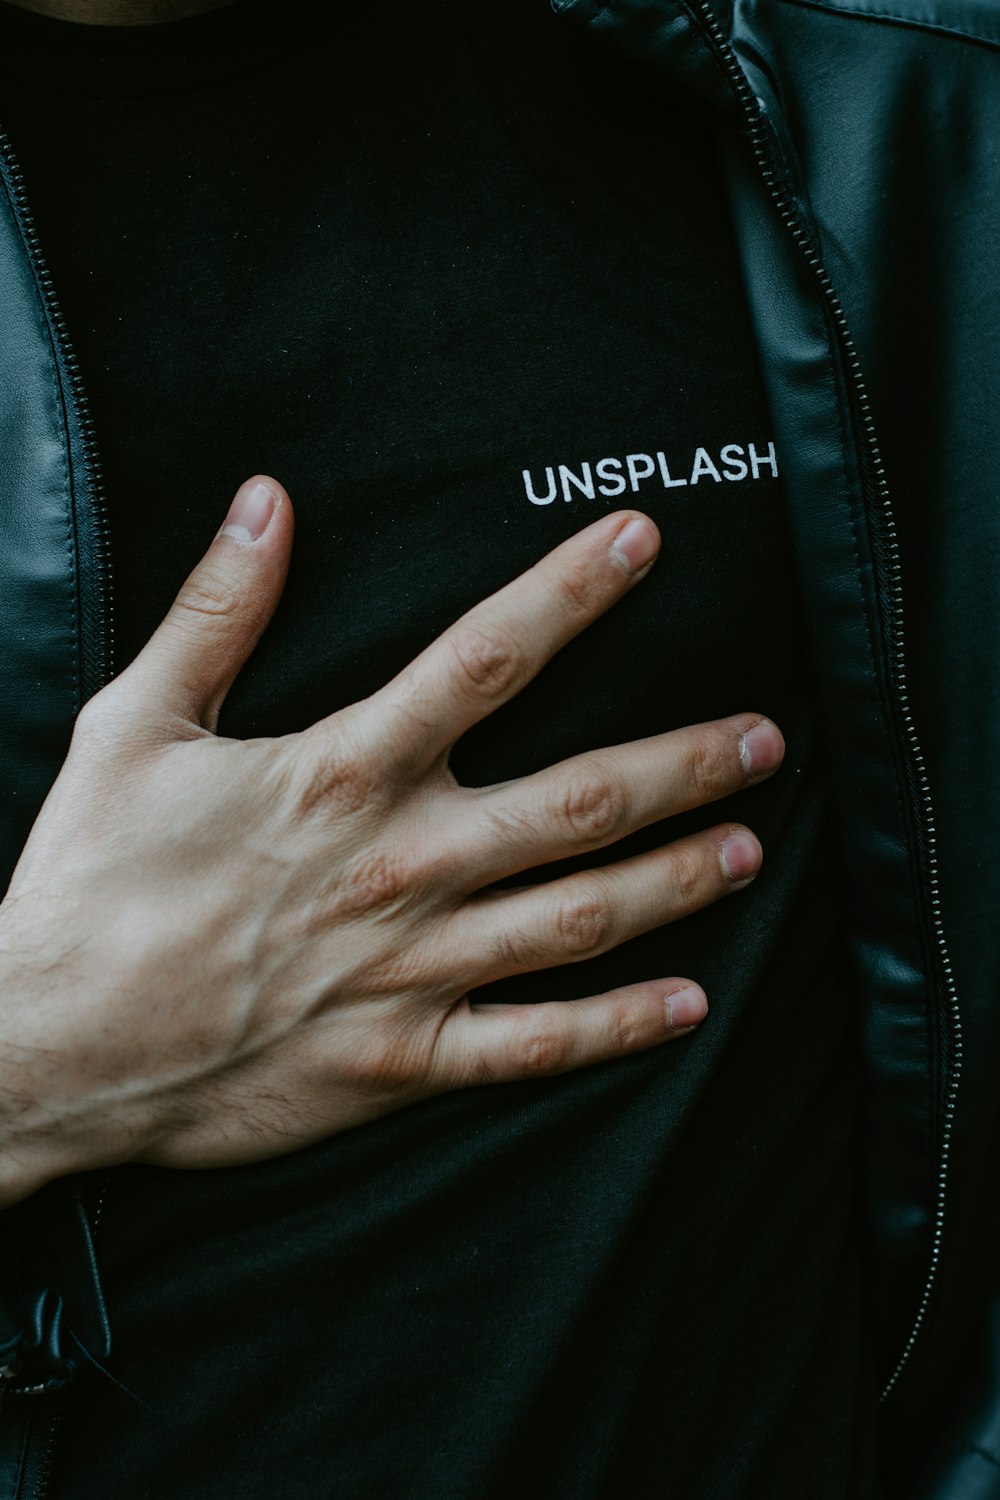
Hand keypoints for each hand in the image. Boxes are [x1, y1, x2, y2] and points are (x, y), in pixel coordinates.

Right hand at [0, 477, 782, 1204]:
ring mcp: (409, 970)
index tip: (641, 541)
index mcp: (342, 774)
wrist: (48, 1047)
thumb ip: (215, 613)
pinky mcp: (400, 1058)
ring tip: (747, 851)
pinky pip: (531, 1045)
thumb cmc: (90, 883)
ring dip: (673, 882)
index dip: (571, 590)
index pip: (483, 658)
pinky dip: (614, 1029)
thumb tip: (265, 501)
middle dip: (681, 764)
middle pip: (575, 801)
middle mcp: (399, 865)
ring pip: (576, 919)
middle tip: (762, 739)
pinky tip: (685, 1005)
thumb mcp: (135, 726)